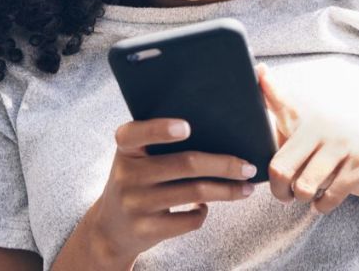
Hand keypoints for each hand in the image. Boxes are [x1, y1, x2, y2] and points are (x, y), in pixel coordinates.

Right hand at [88, 118, 257, 265]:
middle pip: (186, 164)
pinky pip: (188, 220)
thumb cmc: (138, 180)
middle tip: (248, 167)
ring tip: (247, 187)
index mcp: (125, 148)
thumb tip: (220, 130)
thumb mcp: (136, 157)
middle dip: (224, 165)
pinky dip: (204, 213)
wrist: (110, 228)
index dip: (160, 129)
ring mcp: (136, 204)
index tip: (187, 127)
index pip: (136, 133)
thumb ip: (160, 142)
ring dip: (227, 190)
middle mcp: (127, 175)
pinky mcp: (146, 230)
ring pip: (194, 192)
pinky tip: (208, 207)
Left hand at [257, 65, 358, 214]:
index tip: (259, 69)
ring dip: (303, 198)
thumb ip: (280, 122)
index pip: (281, 103)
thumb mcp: (305, 137)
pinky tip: (324, 200)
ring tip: (307, 194)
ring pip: (304, 186)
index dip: (268, 87)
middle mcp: (321, 127)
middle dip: (279, 191)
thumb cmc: (330, 155)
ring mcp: (342, 144)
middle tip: (285, 195)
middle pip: (280, 168)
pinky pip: (328, 197)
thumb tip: (260, 79)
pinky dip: (322, 206)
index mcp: (304, 120)